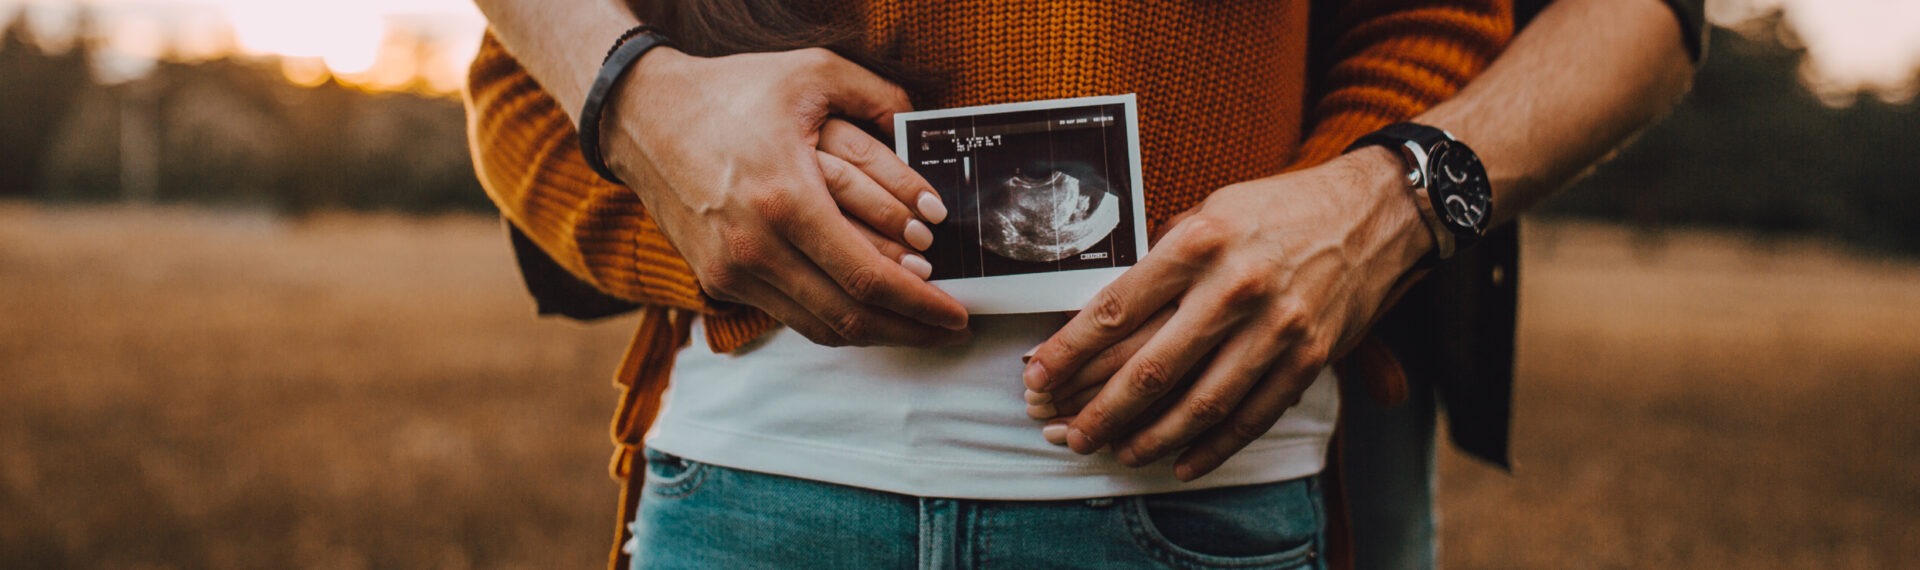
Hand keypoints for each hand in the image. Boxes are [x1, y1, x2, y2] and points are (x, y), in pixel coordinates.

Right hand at [602, 47, 967, 346]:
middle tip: (950, 328)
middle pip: (849, 316)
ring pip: (820, 327)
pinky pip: (791, 315)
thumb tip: (925, 126)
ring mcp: (732, 271)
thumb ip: (879, 95)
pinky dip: (835, 318)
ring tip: (917, 325)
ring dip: (876, 332)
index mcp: (786, 199)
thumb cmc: (730, 91)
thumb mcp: (812, 72)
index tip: (958, 313)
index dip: (921, 305)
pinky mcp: (719, 280)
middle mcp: (756, 247)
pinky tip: (867, 308)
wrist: (641, 116)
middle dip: (910, 329)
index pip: (867, 278)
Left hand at [1022, 148, 1430, 480]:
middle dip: (1099, 409)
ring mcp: (1276, 327)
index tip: (1037, 376)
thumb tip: (1106, 313)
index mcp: (1199, 241)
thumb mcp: (1212, 209)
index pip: (1116, 308)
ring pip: (1199, 402)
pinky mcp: (1309, 357)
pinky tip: (1180, 462)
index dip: (1069, 351)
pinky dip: (1213, 447)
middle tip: (1065, 432)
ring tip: (1116, 452)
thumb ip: (1163, 259)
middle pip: (1150, 367)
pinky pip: (1252, 416)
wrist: (1376, 212)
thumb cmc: (1280, 208)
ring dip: (1150, 437)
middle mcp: (1235, 287)